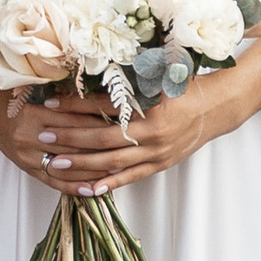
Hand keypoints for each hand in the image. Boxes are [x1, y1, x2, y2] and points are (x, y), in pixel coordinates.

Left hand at [25, 76, 223, 196]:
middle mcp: (153, 132)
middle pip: (103, 138)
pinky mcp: (160, 165)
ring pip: (113, 162)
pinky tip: (87, 188)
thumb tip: (91, 71)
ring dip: (82, 164)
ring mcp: (157, 152)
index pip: (105, 107)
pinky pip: (130, 178)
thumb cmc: (184, 87)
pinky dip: (109, 184)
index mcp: (151, 106)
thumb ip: (129, 77)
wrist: (216, 109)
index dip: (76, 105)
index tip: (51, 102)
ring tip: (55, 164)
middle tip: (44, 136)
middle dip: (71, 138)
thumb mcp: (159, 75)